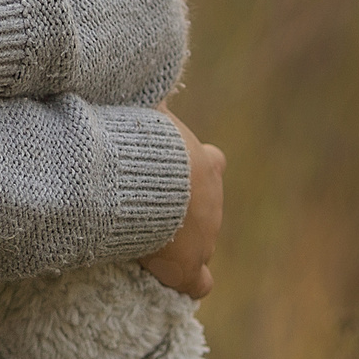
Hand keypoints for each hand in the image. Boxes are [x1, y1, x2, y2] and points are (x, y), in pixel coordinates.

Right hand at [143, 110, 223, 299]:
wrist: (150, 181)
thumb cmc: (147, 145)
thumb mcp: (151, 113)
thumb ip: (152, 100)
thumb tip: (146, 75)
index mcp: (207, 164)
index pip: (211, 163)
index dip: (194, 169)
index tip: (170, 170)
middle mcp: (212, 200)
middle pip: (205, 206)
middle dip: (184, 207)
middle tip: (150, 205)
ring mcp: (204, 236)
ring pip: (201, 242)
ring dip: (179, 240)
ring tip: (148, 238)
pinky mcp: (189, 266)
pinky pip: (198, 283)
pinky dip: (190, 283)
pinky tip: (177, 283)